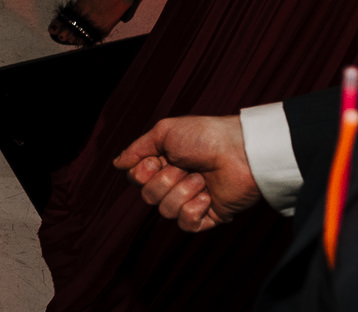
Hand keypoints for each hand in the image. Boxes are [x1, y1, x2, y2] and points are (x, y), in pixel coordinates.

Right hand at [113, 115, 260, 231]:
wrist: (240, 152)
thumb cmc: (205, 136)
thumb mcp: (164, 133)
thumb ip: (137, 149)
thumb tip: (117, 164)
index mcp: (162, 163)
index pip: (135, 178)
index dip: (142, 172)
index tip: (158, 159)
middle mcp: (174, 182)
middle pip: (147, 196)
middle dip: (165, 180)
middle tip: (185, 166)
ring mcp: (190, 200)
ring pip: (165, 210)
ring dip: (183, 192)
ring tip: (202, 179)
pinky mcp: (207, 216)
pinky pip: (185, 224)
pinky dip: (194, 209)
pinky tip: (207, 196)